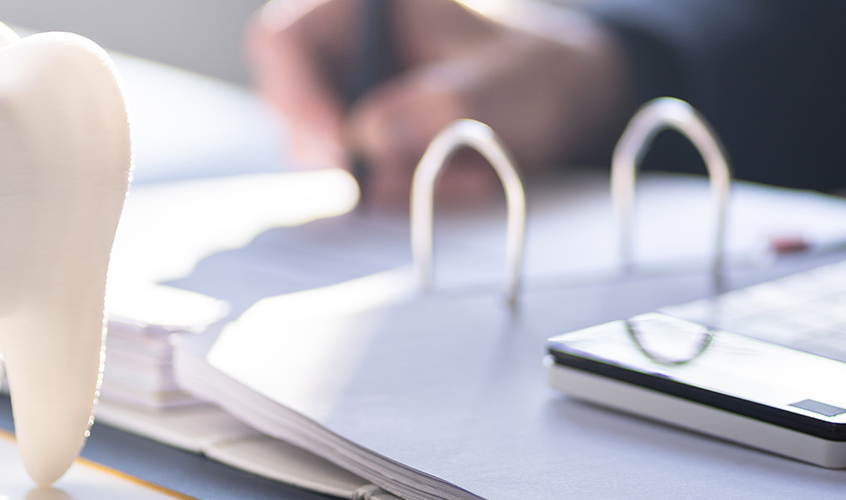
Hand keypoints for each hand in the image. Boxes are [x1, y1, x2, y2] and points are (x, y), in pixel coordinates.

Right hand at [246, 0, 627, 205]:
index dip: (296, 97)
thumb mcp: (508, 83)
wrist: (561, 101)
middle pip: (292, 106)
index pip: (284, 42)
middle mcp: (342, 49)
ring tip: (470, 177)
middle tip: (399, 183)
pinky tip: (464, 182)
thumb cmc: (533, 72)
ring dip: (391, 181)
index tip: (339, 148)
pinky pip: (358, 184)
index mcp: (365, 8)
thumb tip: (372, 132)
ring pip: (326, 155)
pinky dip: (407, 195)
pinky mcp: (360, 145)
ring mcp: (346, 100)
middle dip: (348, 154)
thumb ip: (448, 103)